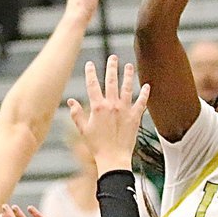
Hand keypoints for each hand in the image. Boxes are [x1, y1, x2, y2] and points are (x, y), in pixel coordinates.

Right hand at [67, 56, 149, 173]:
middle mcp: (112, 105)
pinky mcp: (135, 117)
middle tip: (113, 58)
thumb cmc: (97, 147)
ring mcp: (125, 110)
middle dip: (111, 67)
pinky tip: (147, 86)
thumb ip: (77, 114)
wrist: (113, 159)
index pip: (92, 85)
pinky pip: (141, 102)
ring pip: (127, 88)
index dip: (90, 73)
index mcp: (98, 107)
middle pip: (111, 81)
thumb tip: (70, 101)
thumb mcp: (83, 130)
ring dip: (128, 75)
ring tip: (129, 66)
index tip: (89, 64)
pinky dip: (144, 94)